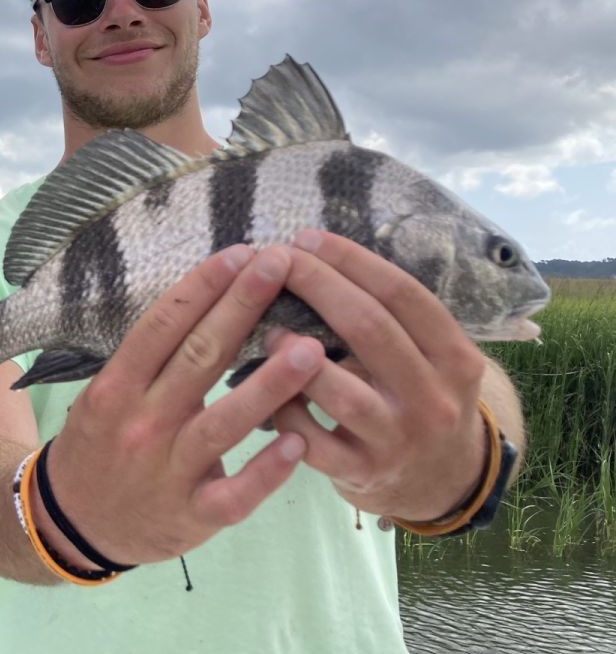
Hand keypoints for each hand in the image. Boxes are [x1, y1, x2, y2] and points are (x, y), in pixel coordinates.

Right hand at [36, 245, 323, 567]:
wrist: (73, 524)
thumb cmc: (99, 445)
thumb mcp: (105, 394)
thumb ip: (149, 360)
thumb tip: (205, 301)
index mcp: (116, 387)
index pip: (161, 327)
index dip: (201, 288)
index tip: (239, 253)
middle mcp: (140, 423)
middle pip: (196, 359)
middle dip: (240, 309)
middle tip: (279, 266)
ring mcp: (167, 471)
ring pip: (222, 424)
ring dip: (268, 386)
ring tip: (310, 349)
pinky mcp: (192, 516)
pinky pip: (235, 493)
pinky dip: (265, 469)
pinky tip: (298, 442)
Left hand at [268, 229, 488, 520]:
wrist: (441, 482)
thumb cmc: (418, 397)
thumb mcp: (432, 358)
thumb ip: (392, 318)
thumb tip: (319, 255)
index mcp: (455, 358)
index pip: (403, 295)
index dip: (351, 261)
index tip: (307, 238)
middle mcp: (434, 398)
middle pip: (369, 328)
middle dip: (316, 286)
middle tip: (275, 261)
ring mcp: (398, 440)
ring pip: (340, 391)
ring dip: (294, 354)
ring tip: (268, 329)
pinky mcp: (362, 473)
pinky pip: (311, 440)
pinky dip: (284, 411)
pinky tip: (265, 388)